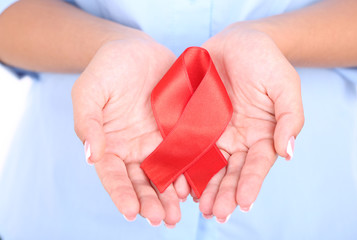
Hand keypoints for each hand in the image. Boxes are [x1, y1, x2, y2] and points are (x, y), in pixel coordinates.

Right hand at [72, 39, 187, 226]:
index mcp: (110, 145)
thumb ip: (88, 122)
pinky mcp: (179, 130)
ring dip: (171, 195)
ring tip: (178, 213)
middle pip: (141, 181)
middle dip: (150, 202)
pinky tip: (195, 185)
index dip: (121, 194)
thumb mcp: (89, 91)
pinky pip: (185, 153)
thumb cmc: (107, 69)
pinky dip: (190, 171)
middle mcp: (135, 149)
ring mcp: (158, 141)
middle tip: (161, 219)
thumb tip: (92, 156)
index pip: (113, 175)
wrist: (136, 50)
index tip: (131, 212)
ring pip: (165, 173)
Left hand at [199, 24, 303, 220]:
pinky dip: (183, 164)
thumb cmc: (264, 60)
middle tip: (215, 213)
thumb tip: (288, 153)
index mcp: (261, 134)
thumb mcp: (284, 85)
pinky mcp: (192, 122)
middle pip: (230, 171)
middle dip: (224, 193)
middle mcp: (237, 139)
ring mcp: (213, 132)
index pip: (257, 164)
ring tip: (198, 206)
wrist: (236, 41)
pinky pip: (187, 145)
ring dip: (203, 187)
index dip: (251, 183)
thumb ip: (290, 118)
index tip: (244, 203)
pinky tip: (178, 180)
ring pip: (208, 165)